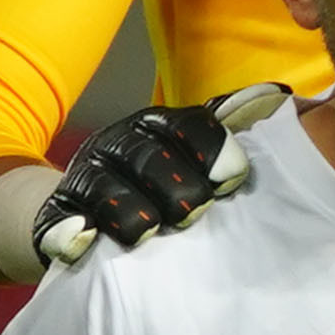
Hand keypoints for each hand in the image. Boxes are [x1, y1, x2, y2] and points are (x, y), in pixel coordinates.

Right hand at [31, 86, 290, 268]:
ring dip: (127, 208)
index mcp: (161, 128)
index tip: (234, 178)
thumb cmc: (167, 188)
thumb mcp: (203, 161)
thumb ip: (238, 130)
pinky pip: (59, 219)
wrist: (87, 214)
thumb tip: (277, 96)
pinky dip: (70, 230)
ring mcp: (85, 177)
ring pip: (102, 186)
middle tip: (195, 212)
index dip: (211, 148)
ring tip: (147, 231)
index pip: (189, 126)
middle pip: (146, 156)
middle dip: (173, 184)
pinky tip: (85, 239)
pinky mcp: (58, 213)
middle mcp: (120, 144)